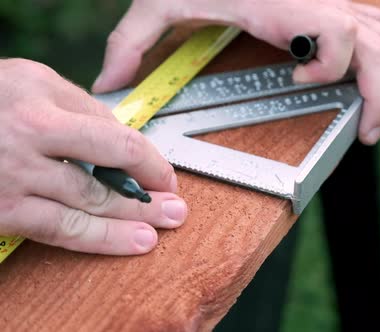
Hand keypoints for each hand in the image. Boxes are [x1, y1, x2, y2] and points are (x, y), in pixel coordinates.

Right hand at [0, 59, 186, 254]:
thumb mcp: (33, 81)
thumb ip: (81, 105)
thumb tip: (123, 133)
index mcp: (41, 107)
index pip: (115, 139)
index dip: (150, 161)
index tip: (166, 174)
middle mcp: (29, 144)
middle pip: (104, 179)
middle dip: (148, 197)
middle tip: (177, 210)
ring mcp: (13, 182)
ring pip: (86, 211)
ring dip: (130, 224)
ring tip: (160, 232)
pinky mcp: (3, 213)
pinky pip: (58, 232)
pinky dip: (98, 240)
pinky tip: (127, 243)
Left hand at [91, 0, 379, 144]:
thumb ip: (133, 38)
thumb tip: (111, 82)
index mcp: (283, 6)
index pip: (337, 33)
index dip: (330, 64)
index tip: (301, 80)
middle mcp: (319, 5)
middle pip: (379, 47)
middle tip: (369, 133)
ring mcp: (336, 4)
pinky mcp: (342, 6)